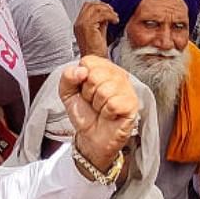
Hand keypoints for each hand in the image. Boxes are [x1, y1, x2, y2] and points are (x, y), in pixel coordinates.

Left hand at [60, 55, 139, 171]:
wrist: (91, 137)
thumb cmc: (84, 113)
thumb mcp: (68, 93)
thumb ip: (67, 77)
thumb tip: (80, 70)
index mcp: (102, 67)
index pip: (88, 62)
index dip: (81, 79)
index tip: (84, 90)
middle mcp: (117, 74)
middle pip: (95, 76)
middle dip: (88, 93)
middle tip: (93, 101)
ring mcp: (126, 87)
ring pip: (104, 91)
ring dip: (97, 105)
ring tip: (101, 108)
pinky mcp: (132, 103)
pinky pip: (113, 104)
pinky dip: (107, 113)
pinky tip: (110, 115)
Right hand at [73, 1, 118, 57]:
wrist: (96, 60)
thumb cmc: (97, 51)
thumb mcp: (99, 31)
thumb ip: (101, 21)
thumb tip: (107, 13)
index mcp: (79, 24)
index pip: (87, 6)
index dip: (99, 6)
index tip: (109, 10)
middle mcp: (78, 23)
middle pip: (90, 5)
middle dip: (103, 6)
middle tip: (112, 12)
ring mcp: (82, 24)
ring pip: (95, 8)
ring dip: (108, 11)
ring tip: (114, 17)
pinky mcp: (87, 27)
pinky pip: (100, 15)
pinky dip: (110, 15)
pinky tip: (114, 21)